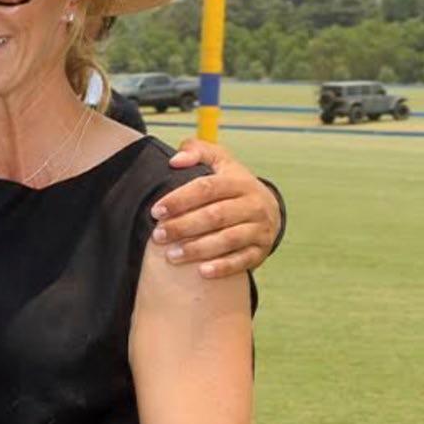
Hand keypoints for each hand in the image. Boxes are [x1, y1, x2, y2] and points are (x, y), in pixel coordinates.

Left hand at [153, 141, 281, 277]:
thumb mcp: (220, 162)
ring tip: (171, 256)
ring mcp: (259, 229)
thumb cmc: (232, 185)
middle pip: (216, 215)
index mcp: (239, 181)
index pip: (207, 188)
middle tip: (158, 236)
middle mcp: (253, 204)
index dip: (180, 199)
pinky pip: (243, 260)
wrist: (267, 210)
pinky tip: (202, 272)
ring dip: (198, 249)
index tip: (156, 211)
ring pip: (228, 239)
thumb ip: (197, 151)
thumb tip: (175, 160)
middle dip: (184, 226)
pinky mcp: (261, 250)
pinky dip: (223, 267)